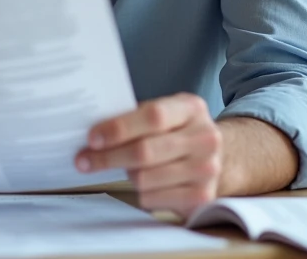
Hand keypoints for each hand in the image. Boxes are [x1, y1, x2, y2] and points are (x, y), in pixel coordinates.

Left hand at [75, 93, 221, 217]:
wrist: (223, 157)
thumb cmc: (178, 132)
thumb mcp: (167, 113)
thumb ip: (137, 117)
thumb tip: (94, 132)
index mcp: (191, 108)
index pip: (153, 116)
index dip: (119, 128)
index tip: (92, 138)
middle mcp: (205, 138)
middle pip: (145, 151)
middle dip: (107, 157)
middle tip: (83, 160)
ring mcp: (207, 169)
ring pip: (145, 178)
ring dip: (127, 174)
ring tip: (127, 167)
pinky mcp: (201, 197)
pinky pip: (152, 198)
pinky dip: (141, 193)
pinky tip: (146, 183)